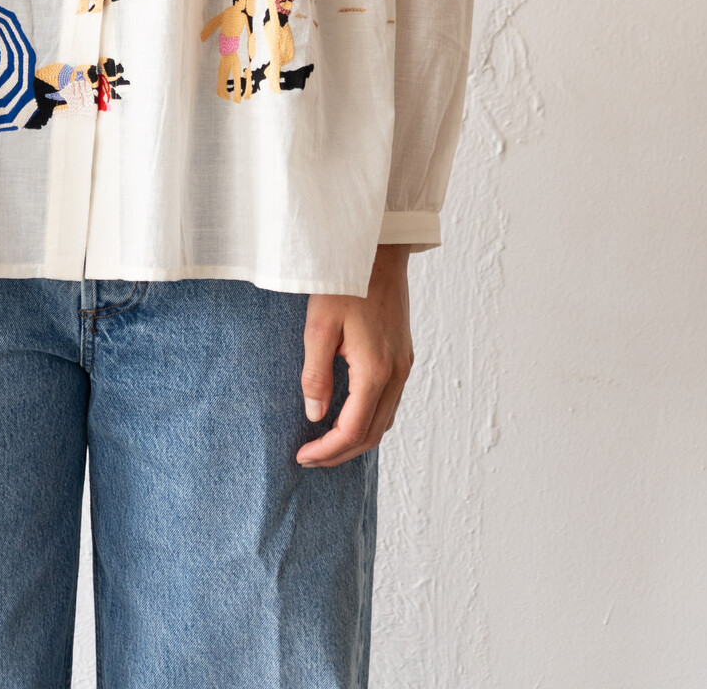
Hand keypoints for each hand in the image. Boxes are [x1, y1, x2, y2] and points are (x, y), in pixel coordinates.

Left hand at [297, 243, 413, 467]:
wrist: (379, 249)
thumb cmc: (346, 280)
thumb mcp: (319, 325)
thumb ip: (316, 374)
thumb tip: (316, 415)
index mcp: (375, 369)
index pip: (352, 430)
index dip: (327, 450)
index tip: (302, 457)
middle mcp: (396, 373)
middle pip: (372, 433)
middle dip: (341, 452)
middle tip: (310, 457)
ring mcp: (404, 365)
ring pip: (385, 420)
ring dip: (357, 438)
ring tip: (326, 442)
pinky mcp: (404, 355)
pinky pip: (390, 401)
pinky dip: (370, 419)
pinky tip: (348, 414)